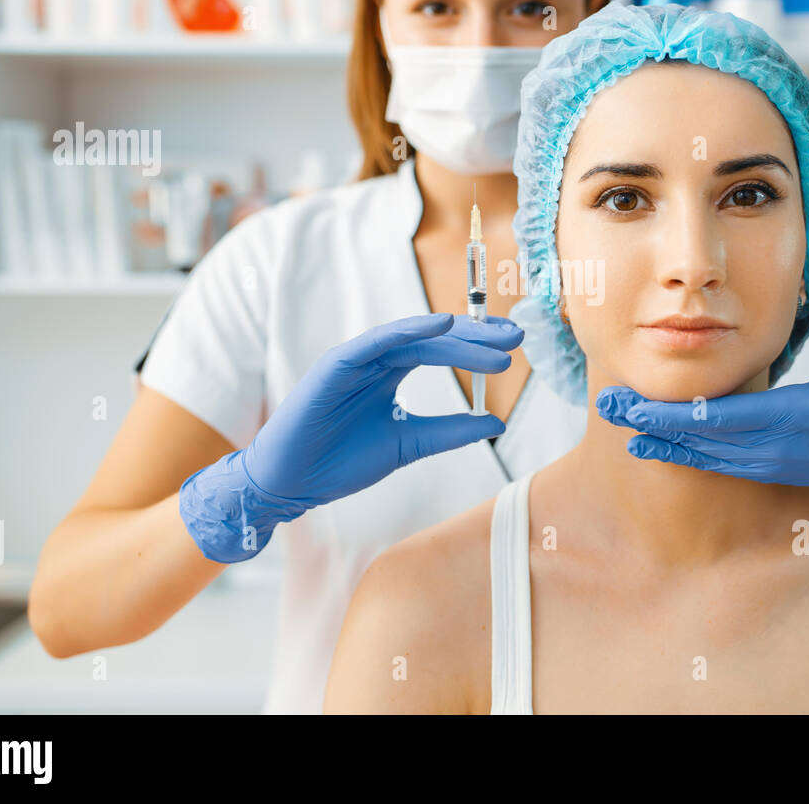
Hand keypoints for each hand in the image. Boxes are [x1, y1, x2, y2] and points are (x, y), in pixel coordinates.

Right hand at [181, 312, 521, 560]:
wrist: (291, 483)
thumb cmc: (341, 462)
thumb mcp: (409, 444)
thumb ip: (451, 431)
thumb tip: (497, 421)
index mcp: (391, 373)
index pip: (441, 349)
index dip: (477, 346)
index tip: (512, 348)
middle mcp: (376, 360)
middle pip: (434, 339)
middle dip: (477, 337)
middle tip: (516, 339)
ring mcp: (356, 359)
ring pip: (413, 338)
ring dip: (455, 336)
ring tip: (494, 341)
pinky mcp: (335, 365)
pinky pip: (376, 342)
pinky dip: (408, 331)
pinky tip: (440, 325)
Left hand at [595, 329, 808, 514]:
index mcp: (788, 419)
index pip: (724, 419)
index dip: (680, 415)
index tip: (642, 407)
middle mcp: (768, 447)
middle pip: (699, 436)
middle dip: (651, 422)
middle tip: (608, 406)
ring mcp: (761, 463)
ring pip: (697, 452)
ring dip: (655, 436)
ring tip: (615, 420)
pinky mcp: (756, 470)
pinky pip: (707, 463)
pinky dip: (674, 452)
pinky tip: (643, 444)